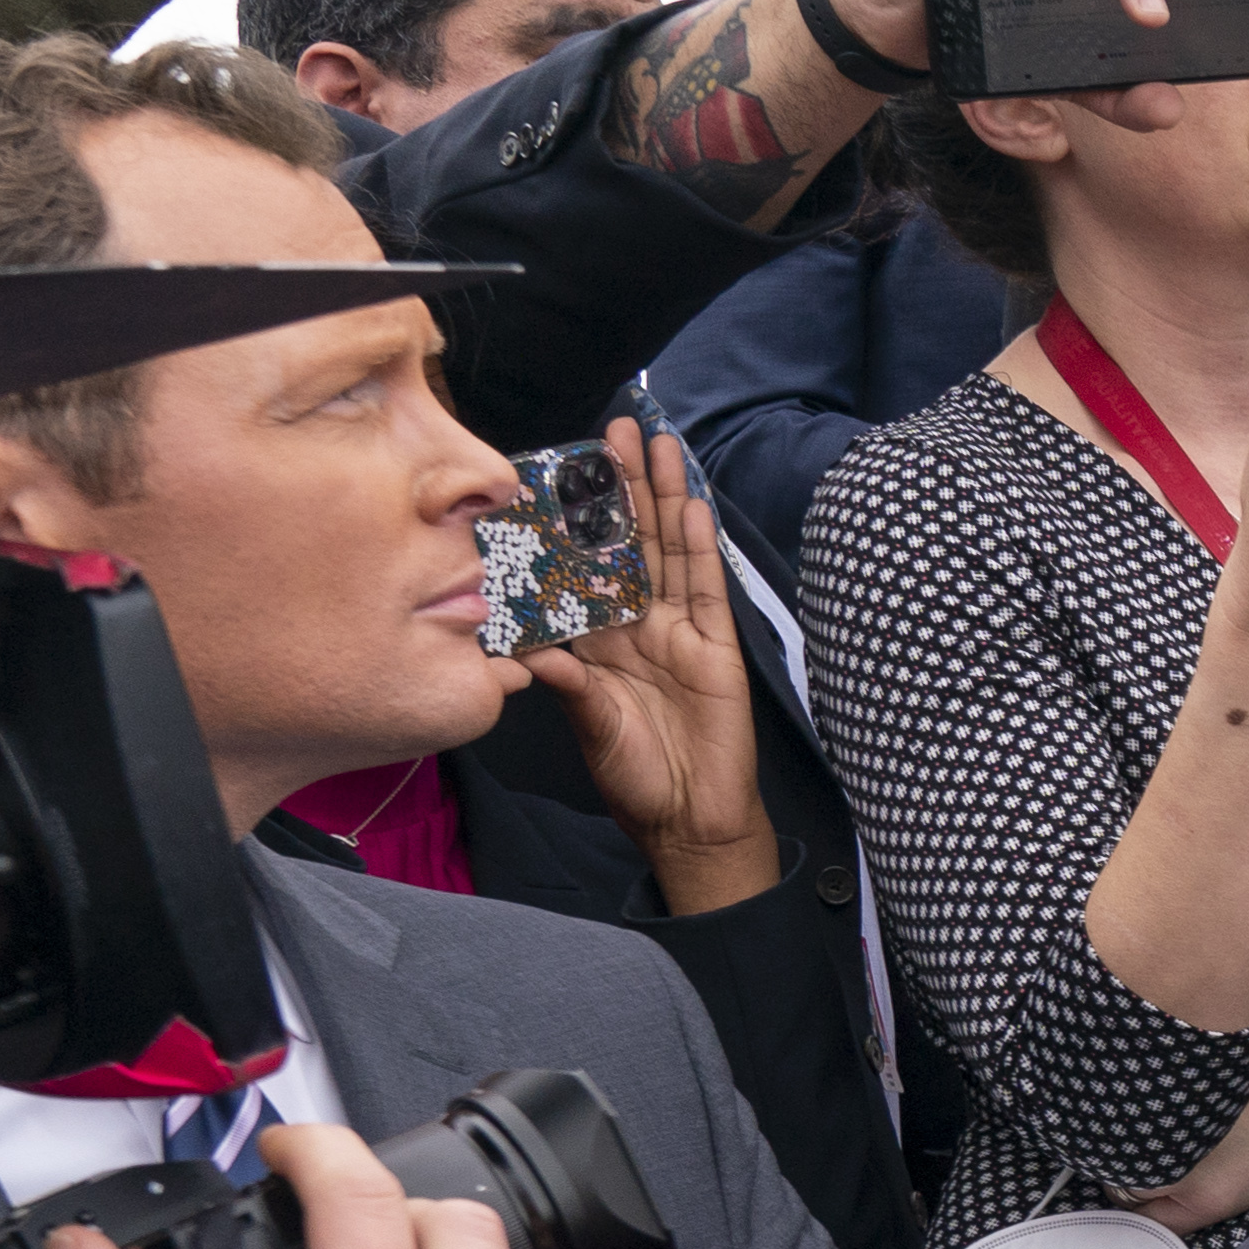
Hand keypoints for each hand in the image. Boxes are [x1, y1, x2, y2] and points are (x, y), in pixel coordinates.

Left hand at [515, 423, 778, 916]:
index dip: (578, 519)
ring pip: (671, 551)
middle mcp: (640, 625)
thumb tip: (530, 648)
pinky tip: (692, 506)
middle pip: (631, 543)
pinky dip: (700, 547)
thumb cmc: (634, 776)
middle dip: (625, 487)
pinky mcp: (717, 647)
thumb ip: (566, 679)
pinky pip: (707, 588)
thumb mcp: (586, 722)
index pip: (585, 566)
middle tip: (614, 430)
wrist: (690, 818)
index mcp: (599, 639)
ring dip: (665, 498)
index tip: (562, 469)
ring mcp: (682, 632)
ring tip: (657, 445)